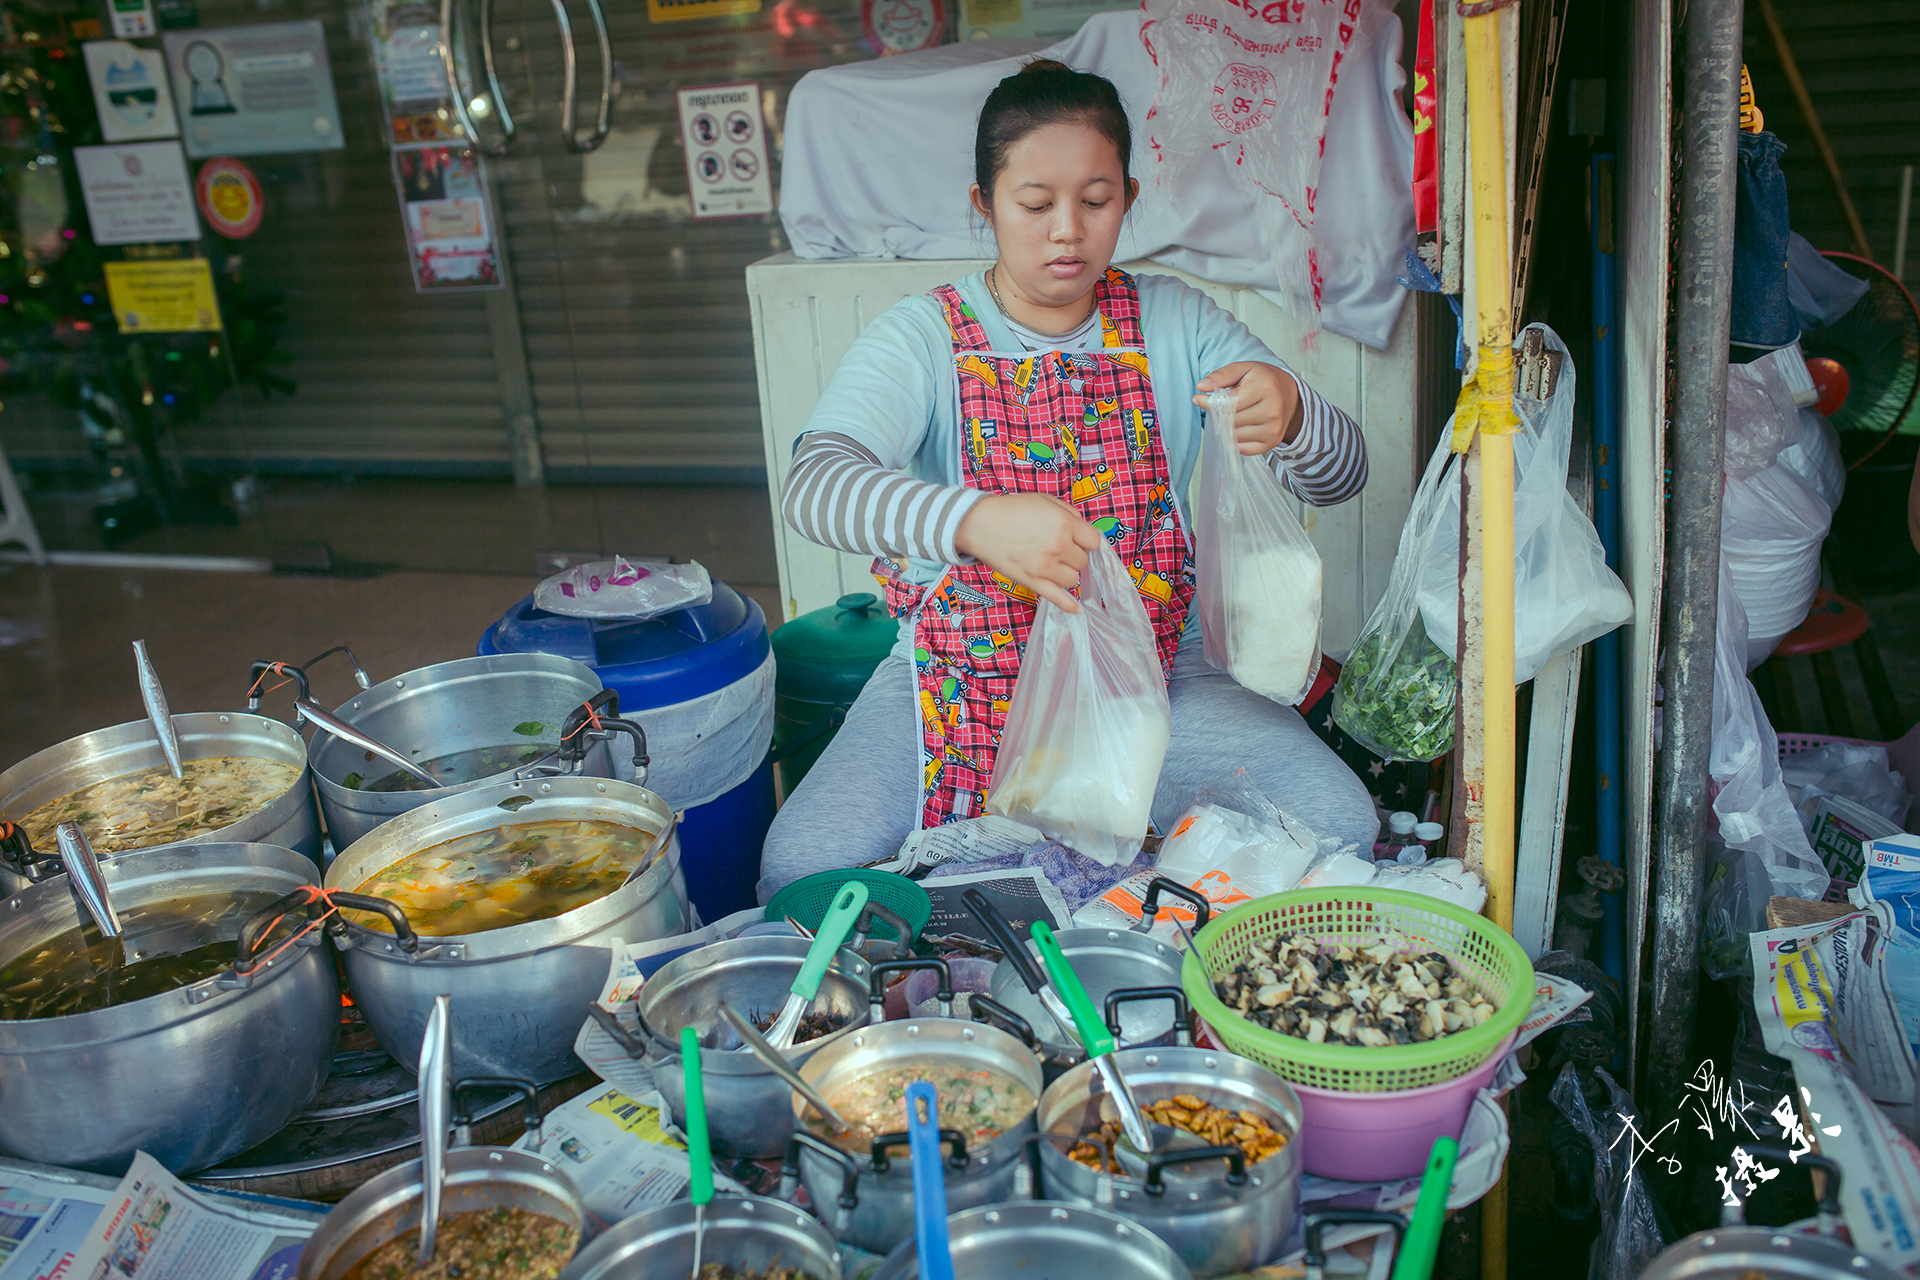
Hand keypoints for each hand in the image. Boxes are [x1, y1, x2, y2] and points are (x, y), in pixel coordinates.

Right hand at [954, 492, 1102, 612]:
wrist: (980, 524)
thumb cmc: (1011, 509)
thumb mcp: (1045, 500)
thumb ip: (1069, 513)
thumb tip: (1083, 530)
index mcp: (1064, 523)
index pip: (1094, 541)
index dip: (1086, 540)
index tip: (1078, 539)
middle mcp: (1058, 546)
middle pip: (1083, 561)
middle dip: (1073, 555)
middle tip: (1057, 548)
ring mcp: (1046, 567)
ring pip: (1073, 579)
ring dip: (1067, 573)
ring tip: (1053, 564)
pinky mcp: (1032, 582)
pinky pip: (1057, 597)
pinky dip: (1068, 604)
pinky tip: (1076, 608)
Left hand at [1191, 362, 1304, 455]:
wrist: (1290, 395)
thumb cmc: (1264, 380)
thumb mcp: (1244, 369)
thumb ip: (1221, 375)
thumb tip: (1200, 387)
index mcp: (1265, 387)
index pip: (1229, 404)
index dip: (1210, 403)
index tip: (1200, 399)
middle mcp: (1272, 410)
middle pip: (1231, 421)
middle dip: (1218, 415)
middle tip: (1217, 407)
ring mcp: (1273, 428)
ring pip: (1235, 436)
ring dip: (1226, 428)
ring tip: (1229, 415)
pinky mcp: (1272, 442)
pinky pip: (1242, 448)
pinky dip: (1234, 440)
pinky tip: (1238, 426)